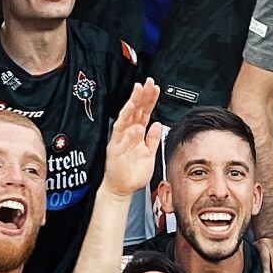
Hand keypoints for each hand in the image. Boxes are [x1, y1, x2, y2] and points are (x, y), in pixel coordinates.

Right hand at [102, 79, 167, 198]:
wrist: (122, 189)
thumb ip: (153, 139)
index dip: (150, 100)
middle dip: (142, 96)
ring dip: (132, 103)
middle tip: (147, 83)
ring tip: (138, 91)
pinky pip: (119, 131)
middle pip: (137, 110)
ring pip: (127, 117)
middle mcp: (129, 133)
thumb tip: (158, 124)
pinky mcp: (114, 146)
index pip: (145, 112)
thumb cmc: (133, 174)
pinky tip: (131, 113)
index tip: (155, 88)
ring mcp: (121, 139)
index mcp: (138, 134)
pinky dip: (125, 122)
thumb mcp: (150, 155)